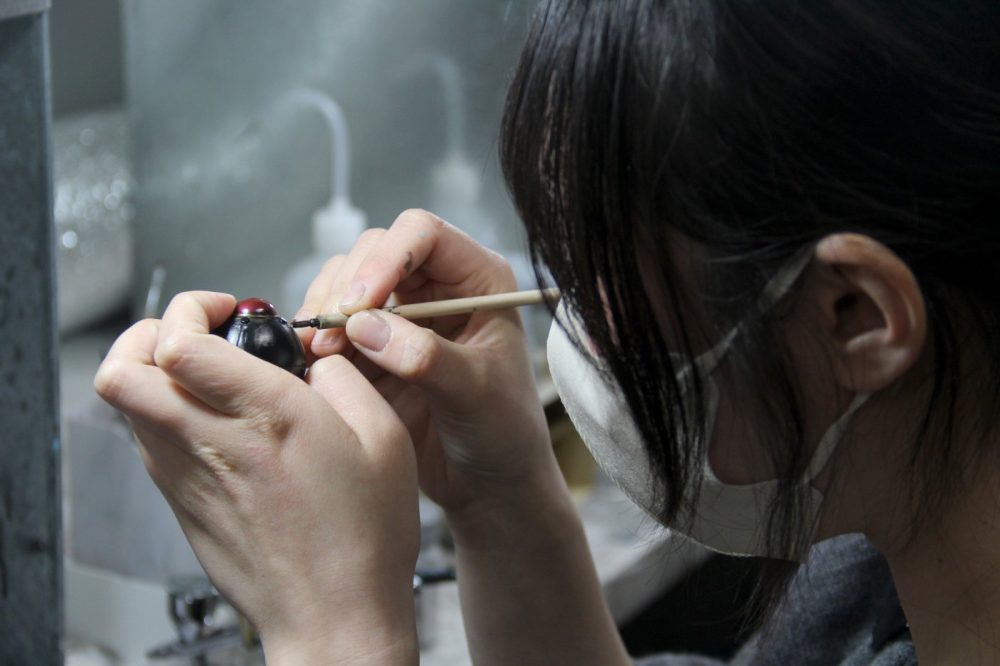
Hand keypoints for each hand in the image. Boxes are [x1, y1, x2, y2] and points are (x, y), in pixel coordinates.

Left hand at [95, 291, 419, 663]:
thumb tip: (316, 358)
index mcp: (268, 417)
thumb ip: (345, 378)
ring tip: (199, 372)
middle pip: (121, 370)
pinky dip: (163, 411)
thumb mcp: (386, 438)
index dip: (191, 308)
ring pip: (124, 404)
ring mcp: (188, 477)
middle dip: (145, 331)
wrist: (334, 614)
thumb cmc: (364, 535)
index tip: (227, 308)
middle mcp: (214, 443)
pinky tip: (211, 418)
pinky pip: (146, 439)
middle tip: (189, 331)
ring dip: (151, 370)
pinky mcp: (182, 504)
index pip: (179, 344)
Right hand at [296, 209, 557, 517]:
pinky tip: (312, 362)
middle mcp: (437, 287)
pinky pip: (333, 324)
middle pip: (376, 250)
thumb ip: (424, 356)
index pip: (424, 234)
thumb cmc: (504, 431)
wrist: (488, 484)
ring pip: (347, 283)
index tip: (359, 303)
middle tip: (331, 334)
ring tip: (318, 350)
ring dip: (325, 309)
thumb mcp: (475, 392)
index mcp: (478, 280)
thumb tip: (365, 326)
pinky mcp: (372, 348)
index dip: (386, 258)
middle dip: (348, 287)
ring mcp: (401, 316)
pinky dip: (317, 337)